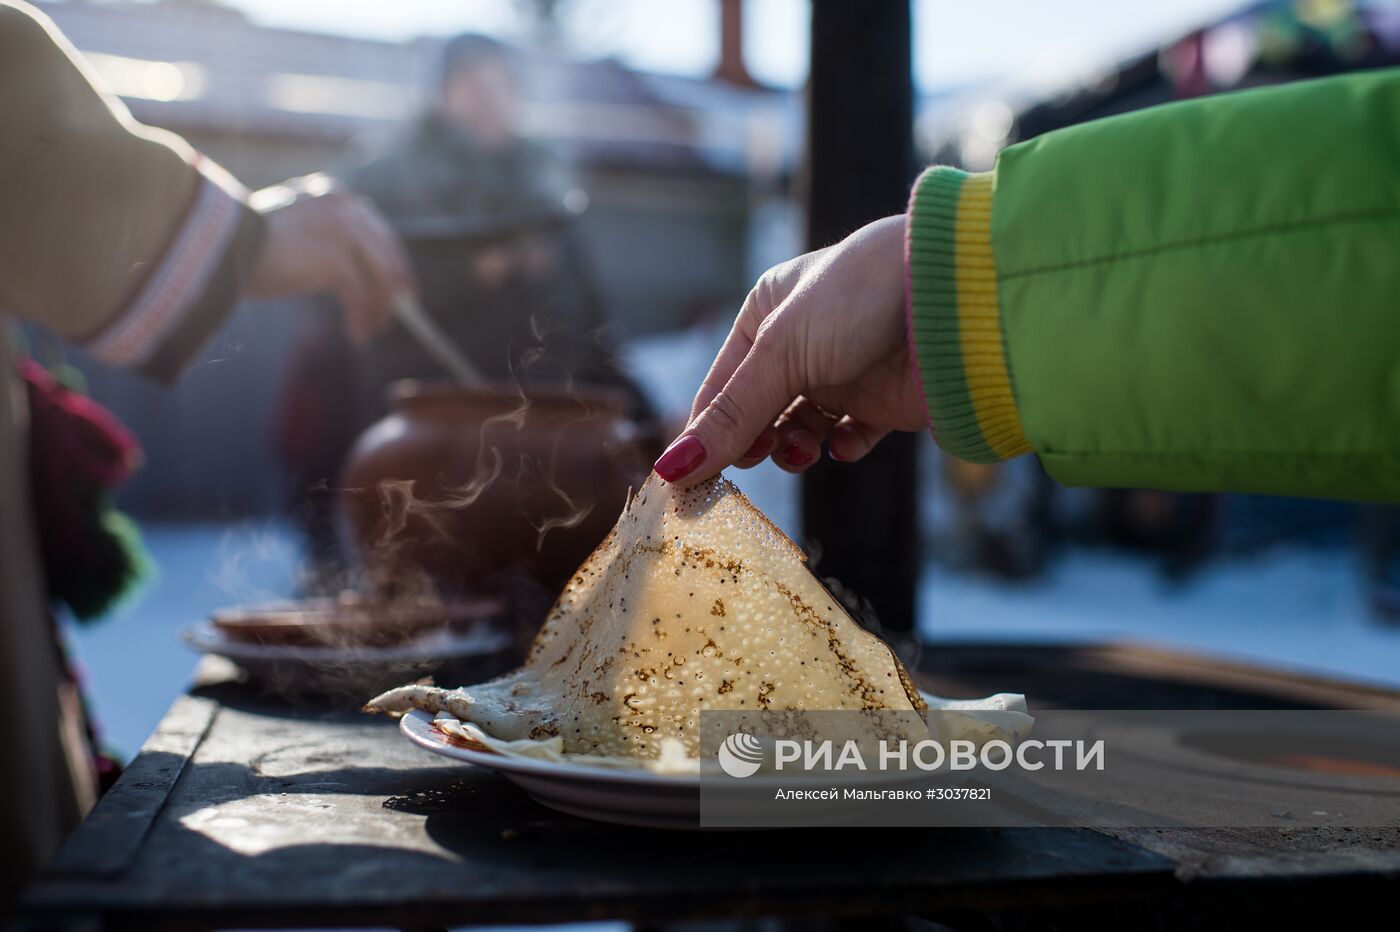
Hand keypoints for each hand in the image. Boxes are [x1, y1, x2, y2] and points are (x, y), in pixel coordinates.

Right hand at [245, 174, 414, 345]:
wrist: (220, 244)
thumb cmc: (240, 242)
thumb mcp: (287, 228)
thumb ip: (318, 234)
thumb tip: (341, 268)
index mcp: (332, 194)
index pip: (375, 227)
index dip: (390, 257)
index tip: (396, 281)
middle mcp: (343, 207)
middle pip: (386, 250)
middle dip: (395, 285)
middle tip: (395, 312)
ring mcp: (344, 232)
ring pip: (380, 277)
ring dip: (379, 308)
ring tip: (372, 330)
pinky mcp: (337, 260)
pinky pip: (362, 295)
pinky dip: (362, 317)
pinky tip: (356, 335)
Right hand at [653, 214, 926, 485]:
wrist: (957, 295)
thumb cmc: (860, 297)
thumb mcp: (781, 353)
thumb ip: (731, 416)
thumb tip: (670, 469)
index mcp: (766, 313)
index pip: (719, 385)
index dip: (704, 431)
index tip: (686, 479)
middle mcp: (802, 341)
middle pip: (757, 413)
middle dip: (753, 441)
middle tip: (757, 459)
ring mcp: (843, 371)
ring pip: (799, 430)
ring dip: (796, 448)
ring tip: (805, 449)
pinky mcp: (882, 399)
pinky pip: (848, 437)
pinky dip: (842, 447)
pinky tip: (845, 443)